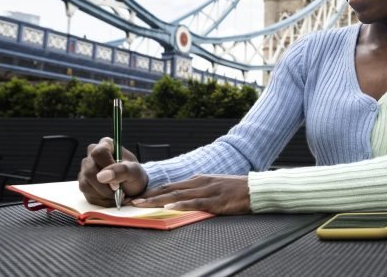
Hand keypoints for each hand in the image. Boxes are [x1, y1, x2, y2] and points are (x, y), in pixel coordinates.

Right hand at [78, 137, 147, 206]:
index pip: (99, 153)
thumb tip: (102, 176)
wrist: (132, 187)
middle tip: (119, 190)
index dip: (107, 168)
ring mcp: (85, 170)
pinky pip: (87, 194)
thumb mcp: (135, 171)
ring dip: (104, 194)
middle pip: (89, 171)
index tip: (117, 181)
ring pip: (86, 184)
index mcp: (106, 145)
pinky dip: (101, 199)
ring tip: (117, 194)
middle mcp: (92, 155)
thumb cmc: (134, 175)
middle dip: (105, 186)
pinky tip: (111, 197)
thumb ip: (122, 170)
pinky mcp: (83, 183)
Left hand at [132, 175, 250, 214]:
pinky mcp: (216, 200)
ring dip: (157, 200)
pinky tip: (170, 206)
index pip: (171, 185)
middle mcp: (200, 183)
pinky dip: (181, 204)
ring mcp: (207, 191)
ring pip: (177, 195)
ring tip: (142, 203)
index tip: (138, 196)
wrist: (254, 188)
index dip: (153, 191)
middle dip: (149, 195)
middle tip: (132, 200)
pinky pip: (195, 203)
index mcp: (198, 180)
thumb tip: (183, 196)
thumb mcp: (214, 186)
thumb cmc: (236, 189)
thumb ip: (199, 190)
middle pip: (169, 189)